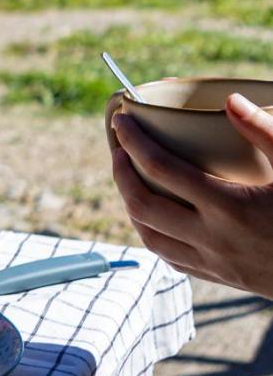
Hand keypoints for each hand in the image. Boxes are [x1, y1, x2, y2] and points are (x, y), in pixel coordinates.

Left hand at [111, 93, 272, 297]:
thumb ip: (265, 132)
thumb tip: (231, 100)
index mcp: (228, 205)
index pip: (162, 167)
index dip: (135, 142)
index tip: (122, 122)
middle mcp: (211, 235)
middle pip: (142, 204)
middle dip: (121, 175)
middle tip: (118, 151)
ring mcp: (210, 260)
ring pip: (148, 235)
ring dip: (131, 206)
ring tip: (129, 181)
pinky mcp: (215, 275)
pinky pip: (168, 255)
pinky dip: (151, 233)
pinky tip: (152, 217)